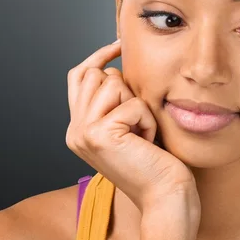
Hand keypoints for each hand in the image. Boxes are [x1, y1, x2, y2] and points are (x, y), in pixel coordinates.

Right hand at [65, 40, 199, 212]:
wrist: (165, 195)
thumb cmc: (155, 161)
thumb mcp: (128, 125)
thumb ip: (113, 101)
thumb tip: (115, 63)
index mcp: (78, 128)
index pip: (79, 76)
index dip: (98, 56)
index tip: (119, 44)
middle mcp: (74, 130)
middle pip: (98, 74)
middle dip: (127, 90)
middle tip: (138, 122)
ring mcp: (82, 132)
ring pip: (114, 83)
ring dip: (138, 106)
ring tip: (142, 133)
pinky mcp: (99, 135)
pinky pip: (132, 104)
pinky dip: (147, 120)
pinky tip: (147, 142)